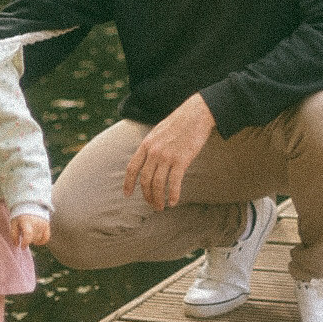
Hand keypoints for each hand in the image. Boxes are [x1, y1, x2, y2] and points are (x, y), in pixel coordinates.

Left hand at [9, 213, 50, 248]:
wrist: (30, 204)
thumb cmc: (19, 215)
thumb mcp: (13, 223)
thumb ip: (14, 234)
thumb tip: (16, 244)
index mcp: (27, 221)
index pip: (28, 235)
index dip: (25, 243)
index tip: (22, 246)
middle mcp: (36, 223)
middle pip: (33, 239)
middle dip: (27, 240)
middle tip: (23, 234)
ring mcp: (43, 224)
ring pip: (38, 239)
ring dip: (33, 240)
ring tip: (29, 233)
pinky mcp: (47, 225)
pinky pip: (46, 238)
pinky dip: (41, 241)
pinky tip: (36, 240)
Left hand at [123, 93, 215, 210]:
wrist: (195, 114)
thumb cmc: (178, 123)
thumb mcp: (157, 132)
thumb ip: (150, 146)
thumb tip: (146, 161)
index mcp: (146, 144)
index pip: (132, 168)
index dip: (128, 183)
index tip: (127, 195)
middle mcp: (154, 151)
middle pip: (145, 180)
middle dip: (147, 196)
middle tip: (152, 204)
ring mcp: (167, 156)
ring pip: (157, 184)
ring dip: (158, 199)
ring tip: (161, 207)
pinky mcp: (181, 159)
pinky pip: (174, 182)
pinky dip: (173, 195)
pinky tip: (173, 202)